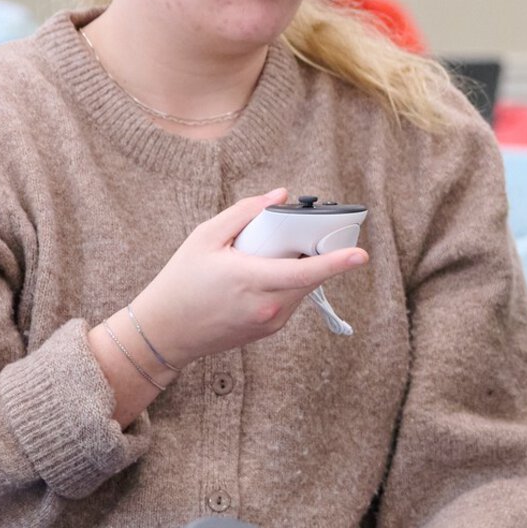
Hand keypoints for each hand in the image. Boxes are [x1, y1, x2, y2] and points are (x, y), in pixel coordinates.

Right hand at [126, 189, 367, 367]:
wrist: (165, 332)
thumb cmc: (181, 281)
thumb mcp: (205, 237)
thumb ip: (245, 212)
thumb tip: (281, 195)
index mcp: (251, 280)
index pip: (304, 271)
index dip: (336, 262)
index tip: (361, 255)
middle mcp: (267, 305)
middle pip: (311, 275)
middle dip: (316, 252)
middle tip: (302, 232)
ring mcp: (270, 321)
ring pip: (303, 287)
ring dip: (300, 267)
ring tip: (268, 254)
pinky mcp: (269, 329)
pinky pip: (292, 299)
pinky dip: (288, 282)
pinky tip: (264, 273)